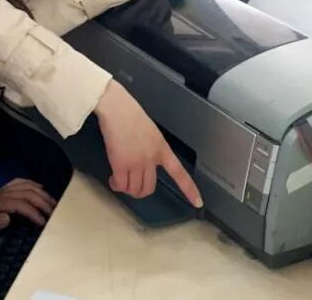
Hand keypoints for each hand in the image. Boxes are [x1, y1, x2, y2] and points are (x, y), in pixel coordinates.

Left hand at [0, 178, 56, 243]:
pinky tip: (39, 188)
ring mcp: (0, 190)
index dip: (32, 211)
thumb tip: (8, 217)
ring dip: (40, 192)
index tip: (42, 222)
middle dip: (41, 201)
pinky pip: (19, 182)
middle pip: (25, 192)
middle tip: (54, 213)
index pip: (19, 203)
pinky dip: (32, 183)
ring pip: (24, 185)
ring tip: (52, 202)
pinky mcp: (1, 190)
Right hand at [94, 80, 203, 207]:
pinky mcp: (121, 164)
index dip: (189, 189)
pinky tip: (113, 180)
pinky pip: (121, 185)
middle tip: (131, 186)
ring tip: (119, 181)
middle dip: (140, 191)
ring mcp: (137, 162)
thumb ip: (151, 149)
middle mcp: (152, 158)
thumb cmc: (129, 115)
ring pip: (135, 189)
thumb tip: (141, 163)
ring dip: (127, 189)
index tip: (198, 203)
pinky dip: (117, 186)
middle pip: (149, 188)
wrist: (117, 109)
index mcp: (162, 149)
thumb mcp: (150, 132)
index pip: (179, 173)